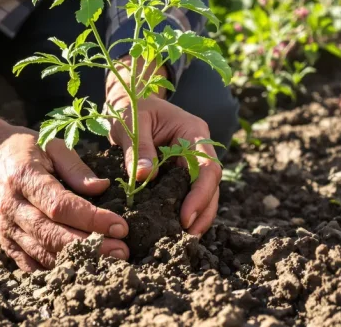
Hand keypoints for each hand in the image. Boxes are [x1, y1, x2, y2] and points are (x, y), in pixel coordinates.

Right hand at [0, 92, 129, 270]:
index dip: (91, 218)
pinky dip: (56, 271)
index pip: (60, 205)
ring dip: (78, 262)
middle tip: (122, 251)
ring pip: (43, 254)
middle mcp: (12, 206)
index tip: (120, 225)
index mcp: (24, 178)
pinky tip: (81, 270)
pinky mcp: (5, 243)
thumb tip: (101, 188)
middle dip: (91, 246)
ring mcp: (6, 228)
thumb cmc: (21, 150)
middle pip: (53, 235)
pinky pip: (31, 265)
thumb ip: (75, 167)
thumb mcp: (49, 144)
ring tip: (110, 261)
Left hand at [106, 58, 221, 236]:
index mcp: (194, 132)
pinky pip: (185, 193)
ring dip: (196, 216)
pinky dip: (181, 210)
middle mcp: (198, 148)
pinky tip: (172, 229)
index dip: (200, 195)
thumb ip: (138, 148)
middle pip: (211, 185)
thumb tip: (144, 178)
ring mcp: (191, 160)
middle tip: (186, 238)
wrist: (129, 100)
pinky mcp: (179, 171)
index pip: (207, 167)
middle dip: (203, 212)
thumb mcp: (131, 122)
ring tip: (181, 240)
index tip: (185, 217)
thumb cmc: (131, 106)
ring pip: (202, 193)